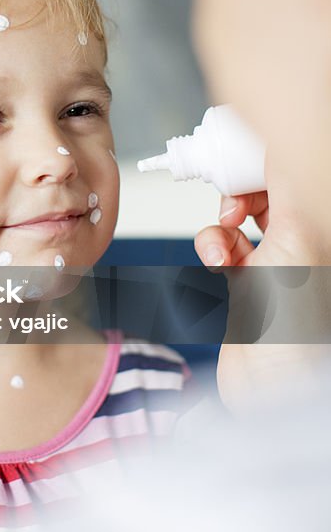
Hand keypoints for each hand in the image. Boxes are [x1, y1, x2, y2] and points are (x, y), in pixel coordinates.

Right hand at [193, 163, 330, 410]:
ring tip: (225, 236)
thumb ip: (287, 183)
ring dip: (222, 221)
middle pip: (267, 189)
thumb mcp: (297, 234)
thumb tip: (278, 142)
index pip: (295, 174)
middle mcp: (305, 240)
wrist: (271, 389)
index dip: (266, 159)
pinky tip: (217, 261)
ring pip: (240, 214)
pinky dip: (211, 246)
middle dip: (241, 188)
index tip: (241, 150)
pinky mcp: (247, 280)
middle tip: (228, 193)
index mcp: (322, 226)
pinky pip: (221, 245)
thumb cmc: (295, 329)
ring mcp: (276, 261)